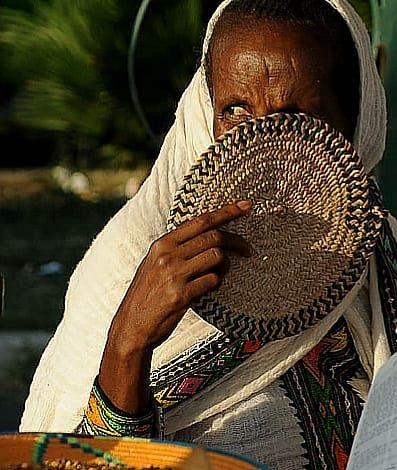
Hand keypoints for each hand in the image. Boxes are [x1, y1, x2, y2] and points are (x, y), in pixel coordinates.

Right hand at [99, 201, 250, 413]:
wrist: (131, 326)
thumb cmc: (148, 295)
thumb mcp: (155, 264)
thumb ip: (178, 250)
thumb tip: (211, 239)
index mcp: (162, 244)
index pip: (201, 221)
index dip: (227, 212)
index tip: (247, 206)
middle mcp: (167, 255)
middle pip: (214, 237)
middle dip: (237, 241)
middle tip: (249, 249)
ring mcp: (174, 274)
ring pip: (217, 257)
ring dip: (227, 266)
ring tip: (222, 274)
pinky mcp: (181, 295)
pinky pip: (213, 281)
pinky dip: (217, 283)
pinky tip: (210, 288)